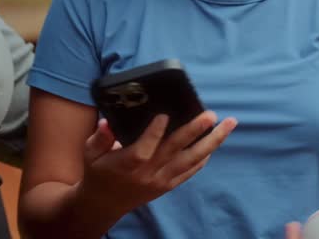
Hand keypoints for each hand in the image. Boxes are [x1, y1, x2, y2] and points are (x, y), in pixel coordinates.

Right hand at [78, 111, 235, 214]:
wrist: (104, 203)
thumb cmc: (97, 172)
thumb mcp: (90, 152)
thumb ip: (99, 137)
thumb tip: (107, 123)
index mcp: (127, 164)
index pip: (144, 149)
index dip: (154, 132)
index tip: (164, 115)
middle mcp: (147, 173)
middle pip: (175, 151)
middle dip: (194, 131)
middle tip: (210, 115)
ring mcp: (160, 181)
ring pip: (190, 160)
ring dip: (210, 142)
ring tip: (228, 125)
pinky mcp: (167, 186)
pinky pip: (189, 172)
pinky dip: (203, 158)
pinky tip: (214, 144)